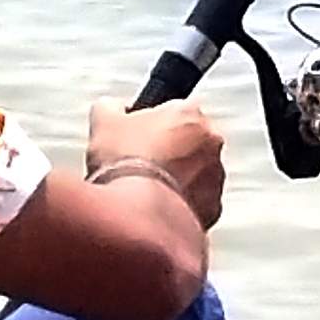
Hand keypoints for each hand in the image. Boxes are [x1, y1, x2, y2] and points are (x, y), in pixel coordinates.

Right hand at [85, 99, 225, 229]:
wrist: (136, 212)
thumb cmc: (124, 163)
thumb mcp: (104, 121)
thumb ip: (112, 106)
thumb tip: (114, 107)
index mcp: (189, 113)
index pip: (173, 111)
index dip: (151, 125)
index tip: (136, 138)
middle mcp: (211, 142)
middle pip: (188, 142)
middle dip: (168, 152)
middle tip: (140, 166)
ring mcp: (216, 176)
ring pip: (196, 174)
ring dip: (177, 179)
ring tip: (146, 190)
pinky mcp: (214, 207)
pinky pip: (197, 203)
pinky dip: (180, 205)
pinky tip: (156, 208)